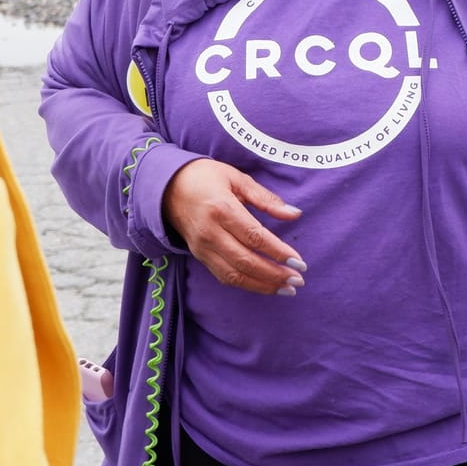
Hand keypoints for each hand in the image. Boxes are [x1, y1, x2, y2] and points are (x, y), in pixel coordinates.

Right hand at [162, 159, 306, 295]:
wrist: (167, 187)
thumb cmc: (205, 177)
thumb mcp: (236, 178)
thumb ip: (266, 198)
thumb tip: (295, 214)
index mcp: (221, 208)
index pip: (254, 237)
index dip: (278, 252)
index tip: (299, 261)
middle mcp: (210, 232)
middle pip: (246, 261)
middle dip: (274, 274)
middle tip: (298, 279)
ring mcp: (202, 248)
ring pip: (235, 275)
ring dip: (263, 285)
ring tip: (287, 289)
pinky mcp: (199, 256)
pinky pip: (224, 276)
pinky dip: (247, 284)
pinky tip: (265, 285)